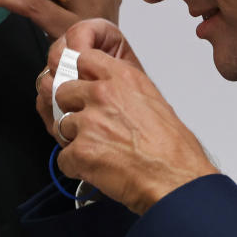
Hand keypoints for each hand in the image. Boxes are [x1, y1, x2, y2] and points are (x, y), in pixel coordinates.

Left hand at [36, 19, 218, 214]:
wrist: (175, 179)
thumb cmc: (172, 147)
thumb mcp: (151, 99)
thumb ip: (122, 89)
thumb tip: (105, 90)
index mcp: (122, 77)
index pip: (81, 57)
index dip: (78, 74)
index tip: (81, 85)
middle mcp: (102, 94)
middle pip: (62, 90)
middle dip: (71, 108)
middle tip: (89, 124)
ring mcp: (89, 122)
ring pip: (60, 124)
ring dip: (74, 139)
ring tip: (98, 149)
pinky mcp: (81, 151)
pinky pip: (63, 157)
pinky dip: (76, 166)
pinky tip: (96, 167)